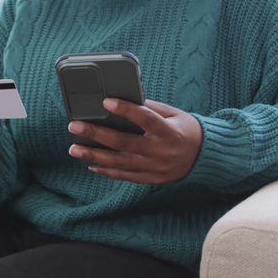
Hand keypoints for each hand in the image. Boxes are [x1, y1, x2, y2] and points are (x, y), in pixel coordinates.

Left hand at [67, 98, 202, 183]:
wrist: (203, 156)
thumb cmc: (185, 129)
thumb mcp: (173, 114)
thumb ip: (150, 108)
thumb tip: (123, 99)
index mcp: (169, 132)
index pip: (145, 119)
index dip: (126, 110)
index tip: (106, 102)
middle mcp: (160, 152)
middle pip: (124, 143)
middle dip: (97, 134)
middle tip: (75, 126)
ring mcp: (155, 168)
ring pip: (119, 163)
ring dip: (94, 156)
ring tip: (74, 149)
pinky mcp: (151, 178)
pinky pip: (125, 176)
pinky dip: (107, 170)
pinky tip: (91, 163)